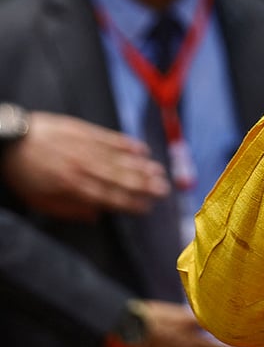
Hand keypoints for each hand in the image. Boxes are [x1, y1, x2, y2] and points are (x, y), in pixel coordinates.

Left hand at [1, 112, 168, 219]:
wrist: (11, 138)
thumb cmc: (23, 172)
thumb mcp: (38, 199)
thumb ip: (68, 209)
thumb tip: (96, 216)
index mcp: (71, 186)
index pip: (108, 197)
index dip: (130, 203)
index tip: (147, 208)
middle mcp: (83, 167)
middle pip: (120, 178)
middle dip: (144, 185)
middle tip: (164, 190)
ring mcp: (86, 147)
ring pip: (119, 159)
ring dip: (142, 167)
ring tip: (160, 173)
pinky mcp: (85, 131)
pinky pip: (111, 139)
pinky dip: (128, 145)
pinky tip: (143, 150)